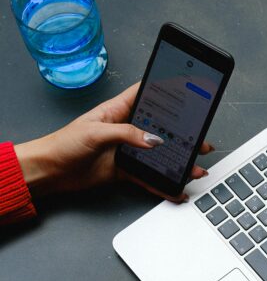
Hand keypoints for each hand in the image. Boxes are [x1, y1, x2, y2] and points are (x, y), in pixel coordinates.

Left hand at [14, 82, 212, 202]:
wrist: (50, 171)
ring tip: (194, 168)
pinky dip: (162, 184)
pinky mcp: (124, 170)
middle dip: (182, 134)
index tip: (188, 92)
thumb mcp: (96, 132)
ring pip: (158, 155)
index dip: (166, 91)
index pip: (146, 94)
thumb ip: (127, 134)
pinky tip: (175, 189)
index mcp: (118, 110)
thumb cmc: (64, 143)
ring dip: (177, 162)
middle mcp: (126, 129)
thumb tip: (153, 140)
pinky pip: (148, 177)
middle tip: (201, 140)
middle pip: (160, 129)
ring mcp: (126, 150)